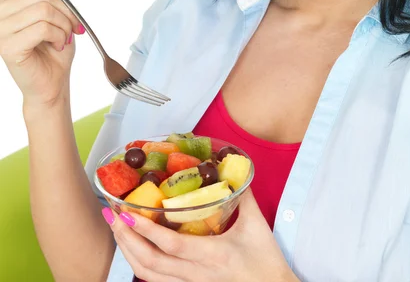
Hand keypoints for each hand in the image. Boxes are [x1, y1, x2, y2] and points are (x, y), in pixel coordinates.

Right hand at [0, 0, 83, 108]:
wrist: (52, 83)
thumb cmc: (54, 48)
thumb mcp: (60, 9)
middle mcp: (1, 11)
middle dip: (67, 10)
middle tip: (72, 26)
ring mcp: (1, 29)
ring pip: (44, 10)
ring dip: (64, 25)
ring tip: (64, 37)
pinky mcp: (8, 46)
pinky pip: (42, 28)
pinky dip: (58, 36)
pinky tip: (57, 45)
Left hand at [105, 187, 297, 281]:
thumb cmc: (267, 261)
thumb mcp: (256, 225)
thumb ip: (243, 196)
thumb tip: (234, 170)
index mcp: (212, 255)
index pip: (170, 245)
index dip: (145, 230)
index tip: (127, 213)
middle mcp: (197, 274)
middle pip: (150, 263)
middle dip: (126, 239)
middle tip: (112, 216)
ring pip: (150, 276)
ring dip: (129, 253)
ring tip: (116, 230)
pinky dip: (141, 266)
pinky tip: (134, 251)